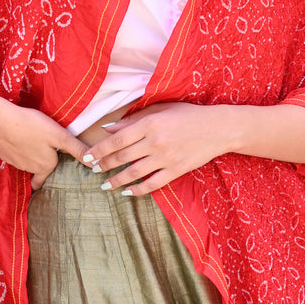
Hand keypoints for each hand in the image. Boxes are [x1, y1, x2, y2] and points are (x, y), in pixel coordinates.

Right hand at [0, 99, 84, 189]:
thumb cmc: (32, 125)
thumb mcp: (59, 136)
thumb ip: (77, 150)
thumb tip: (96, 164)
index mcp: (45, 166)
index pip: (48, 175)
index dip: (50, 170)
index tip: (51, 166)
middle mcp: (30, 169)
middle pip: (37, 169)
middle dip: (39, 163)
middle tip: (41, 149)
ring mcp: (14, 163)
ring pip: (25, 163)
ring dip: (28, 156)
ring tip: (30, 140)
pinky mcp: (3, 155)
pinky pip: (12, 155)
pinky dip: (15, 149)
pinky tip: (16, 137)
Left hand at [83, 102, 234, 194]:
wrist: (218, 128)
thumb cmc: (188, 115)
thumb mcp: (160, 110)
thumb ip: (134, 119)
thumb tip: (109, 129)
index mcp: (150, 124)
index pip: (117, 140)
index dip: (99, 150)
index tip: (87, 156)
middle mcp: (156, 142)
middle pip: (123, 157)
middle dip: (105, 165)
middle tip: (93, 170)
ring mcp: (166, 158)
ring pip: (134, 172)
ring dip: (117, 180)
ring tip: (105, 185)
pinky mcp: (176, 170)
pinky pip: (152, 184)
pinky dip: (138, 190)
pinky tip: (127, 193)